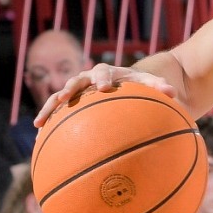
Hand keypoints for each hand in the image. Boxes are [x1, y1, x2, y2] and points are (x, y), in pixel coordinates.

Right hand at [35, 63, 174, 126]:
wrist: (130, 84)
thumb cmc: (142, 86)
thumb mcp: (153, 84)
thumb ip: (160, 86)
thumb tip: (172, 93)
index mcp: (109, 73)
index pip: (103, 72)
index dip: (101, 78)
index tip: (102, 88)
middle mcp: (89, 80)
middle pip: (75, 82)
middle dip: (69, 90)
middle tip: (64, 99)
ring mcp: (79, 92)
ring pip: (59, 98)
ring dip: (50, 109)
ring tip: (39, 123)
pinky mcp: (73, 105)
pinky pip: (58, 114)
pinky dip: (50, 124)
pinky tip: (40, 141)